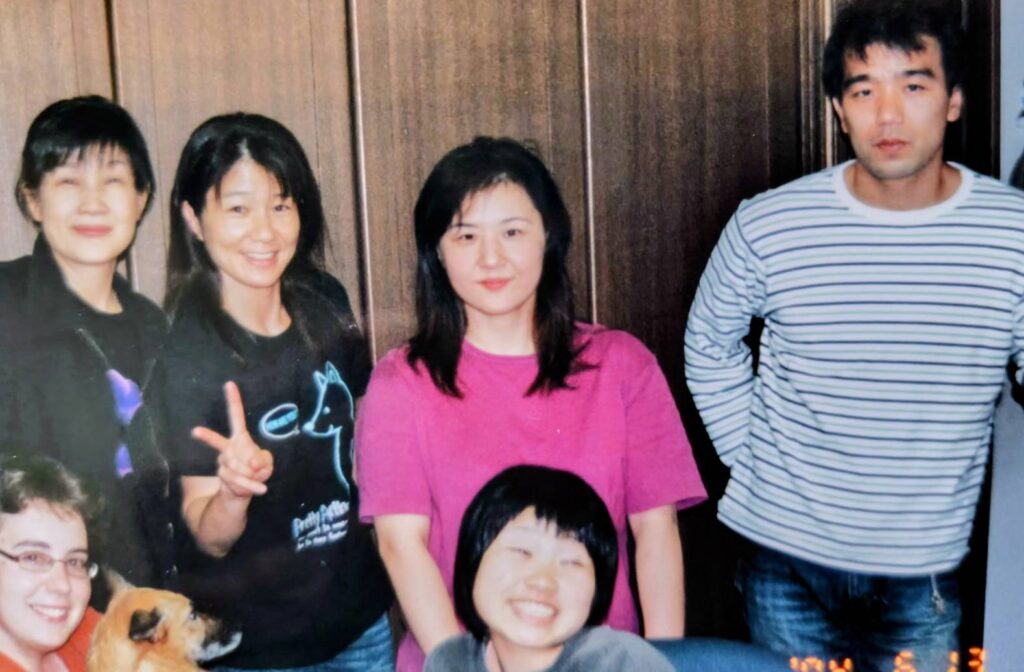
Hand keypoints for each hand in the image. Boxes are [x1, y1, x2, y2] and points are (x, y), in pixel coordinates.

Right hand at [191, 382, 273, 497]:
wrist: (241, 491)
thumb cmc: (256, 471)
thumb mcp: (267, 463)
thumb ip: (263, 460)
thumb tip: (251, 464)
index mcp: (240, 438)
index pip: (236, 416)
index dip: (234, 400)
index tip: (229, 384)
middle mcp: (228, 447)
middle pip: (220, 441)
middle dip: (218, 443)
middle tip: (212, 441)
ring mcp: (223, 461)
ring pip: (239, 466)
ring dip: (254, 475)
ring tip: (259, 478)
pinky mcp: (223, 475)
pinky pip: (240, 480)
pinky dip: (253, 485)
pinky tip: (261, 489)